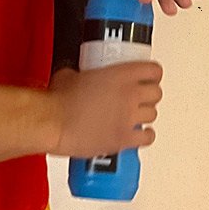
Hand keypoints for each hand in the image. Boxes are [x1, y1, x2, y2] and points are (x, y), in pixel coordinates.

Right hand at [46, 64, 162, 157]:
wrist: (51, 123)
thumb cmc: (57, 101)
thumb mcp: (72, 73)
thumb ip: (85, 73)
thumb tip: (82, 75)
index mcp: (120, 74)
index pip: (153, 70)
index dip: (152, 74)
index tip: (148, 76)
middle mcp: (129, 95)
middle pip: (156, 93)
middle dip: (149, 94)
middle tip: (141, 95)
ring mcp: (128, 118)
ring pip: (153, 114)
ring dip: (145, 114)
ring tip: (136, 115)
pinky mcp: (123, 139)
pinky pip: (147, 138)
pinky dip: (144, 135)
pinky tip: (138, 134)